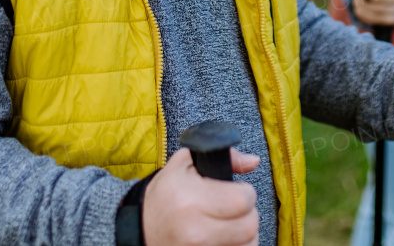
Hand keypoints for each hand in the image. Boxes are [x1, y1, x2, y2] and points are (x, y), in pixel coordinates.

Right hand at [142, 147, 259, 245]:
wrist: (140, 229)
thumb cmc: (165, 195)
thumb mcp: (185, 164)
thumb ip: (224, 157)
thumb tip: (253, 161)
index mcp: (192, 200)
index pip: (243, 199)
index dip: (245, 192)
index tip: (235, 191)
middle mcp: (196, 230)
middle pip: (249, 225)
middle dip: (247, 214)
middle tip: (234, 208)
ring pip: (248, 244)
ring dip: (244, 234)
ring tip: (229, 224)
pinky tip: (225, 238)